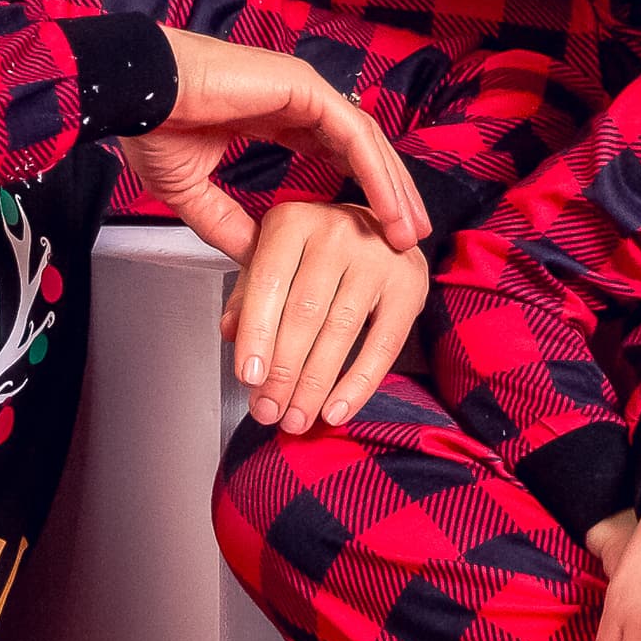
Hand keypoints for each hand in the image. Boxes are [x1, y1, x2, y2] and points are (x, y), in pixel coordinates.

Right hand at [119, 32, 430, 265]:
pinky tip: (390, 209)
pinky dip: (377, 174)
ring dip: (393, 189)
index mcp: (274, 112)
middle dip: (389, 194)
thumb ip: (227, 223)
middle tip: (407, 237)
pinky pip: (354, 136)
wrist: (133, 95)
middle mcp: (297, 97)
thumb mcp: (193, 190)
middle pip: (360, 148)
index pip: (334, 151)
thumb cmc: (152, 127)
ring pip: (367, 142)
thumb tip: (254, 257)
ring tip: (408, 232)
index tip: (373, 228)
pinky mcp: (305, 88)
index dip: (358, 188)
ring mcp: (304, 89)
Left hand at [226, 197, 432, 431]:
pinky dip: (358, 384)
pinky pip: (383, 345)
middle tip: (269, 411)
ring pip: (340, 333)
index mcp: (293, 222)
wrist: (386, 224)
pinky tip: (336, 410)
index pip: (268, 283)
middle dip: (283, 372)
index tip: (248, 378)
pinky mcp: (409, 285)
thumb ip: (249, 293)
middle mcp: (336, 232)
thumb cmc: (320, 249)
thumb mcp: (276, 258)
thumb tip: (231, 334)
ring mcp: (377, 258)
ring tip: (296, 418)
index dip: (256, 334)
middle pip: (304, 313)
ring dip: (314, 385)